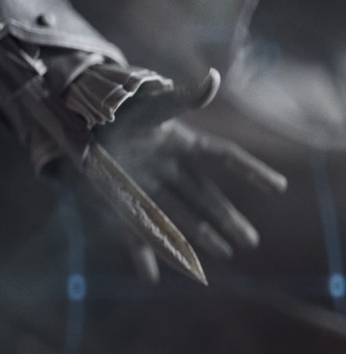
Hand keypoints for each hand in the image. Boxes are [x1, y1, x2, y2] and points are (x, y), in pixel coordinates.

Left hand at [103, 70, 288, 279]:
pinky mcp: (116, 195)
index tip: (279, 188)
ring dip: (197, 235)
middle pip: (202, 195)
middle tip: (249, 241)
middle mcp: (165, 165)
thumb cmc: (118, 102)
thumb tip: (214, 78)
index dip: (250, 170)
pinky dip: (140, 251)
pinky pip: (131, 227)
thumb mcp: (150, 101)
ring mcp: (142, 182)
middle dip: (225, 218)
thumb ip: (181, 97)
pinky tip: (150, 274)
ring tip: (222, 254)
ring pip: (176, 214)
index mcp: (178, 140)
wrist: (74, 110)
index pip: (221, 156)